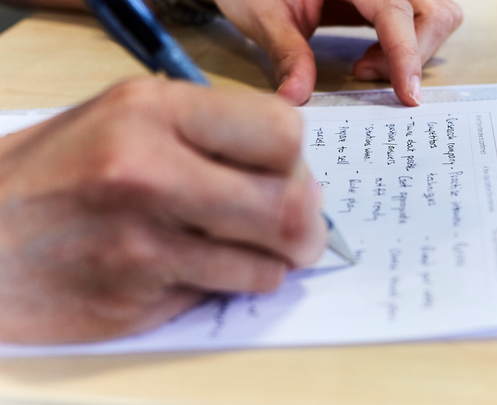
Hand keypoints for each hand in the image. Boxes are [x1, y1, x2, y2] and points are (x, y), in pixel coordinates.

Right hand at [0, 79, 326, 343]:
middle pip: (287, 203)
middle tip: (300, 230)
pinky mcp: (136, 295)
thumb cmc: (54, 173)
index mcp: (151, 111)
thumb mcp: (123, 121)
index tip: (288, 174)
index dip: (296, 159)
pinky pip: (228, 291)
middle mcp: (148, 170)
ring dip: (277, 260)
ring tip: (254, 250)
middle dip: (308, 223)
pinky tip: (211, 270)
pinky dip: (237, 283)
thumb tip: (295, 176)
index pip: (281, 131)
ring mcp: (142, 240)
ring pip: (269, 260)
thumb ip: (208, 137)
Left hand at [215, 0, 462, 105]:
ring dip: (413, 49)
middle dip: (412, 53)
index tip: (407, 94)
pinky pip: (420, 18)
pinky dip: (406, 45)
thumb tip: (296, 97)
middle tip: (363, 72)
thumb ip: (287, 54)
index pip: (396, 10)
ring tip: (367, 64)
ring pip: (435, 14)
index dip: (406, 53)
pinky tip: (372, 55)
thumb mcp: (265, 15)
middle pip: (433, 11)